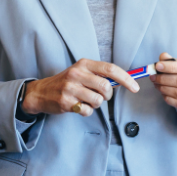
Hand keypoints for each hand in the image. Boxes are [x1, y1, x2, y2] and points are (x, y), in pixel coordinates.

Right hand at [22, 59, 139, 116]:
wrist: (41, 92)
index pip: (110, 69)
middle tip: (101, 96)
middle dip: (108, 95)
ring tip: (86, 101)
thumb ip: (99, 75)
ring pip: (98, 101)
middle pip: (105, 87)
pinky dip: (86, 111)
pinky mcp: (65, 102)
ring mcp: (70, 88)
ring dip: (96, 104)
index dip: (125, 78)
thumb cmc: (67, 82)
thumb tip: (124, 81)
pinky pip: (86, 110)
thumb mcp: (81, 72)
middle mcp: (76, 74)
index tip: (135, 87)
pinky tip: (78, 106)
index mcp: (83, 64)